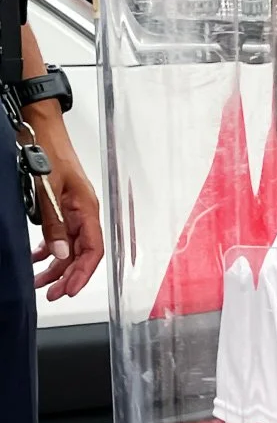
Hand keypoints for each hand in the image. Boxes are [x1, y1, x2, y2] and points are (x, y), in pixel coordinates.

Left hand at [27, 122, 102, 298]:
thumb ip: (54, 224)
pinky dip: (49, 250)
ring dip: (56, 267)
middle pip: (81, 254)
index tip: (70, 290)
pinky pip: (59, 236)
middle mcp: (84, 214)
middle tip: (53, 294)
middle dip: (68, 276)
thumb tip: (60, 254)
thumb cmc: (50, 151)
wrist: (42, 128)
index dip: (83, 273)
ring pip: (69, 248)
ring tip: (41, 282)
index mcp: (88, 210)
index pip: (93, 251)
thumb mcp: (48, 189)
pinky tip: (38, 259)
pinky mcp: (62, 208)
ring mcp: (73, 212)